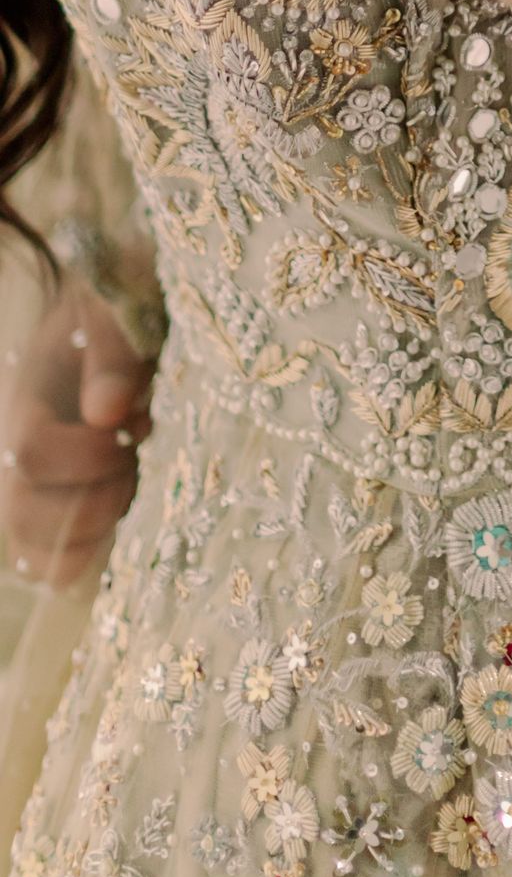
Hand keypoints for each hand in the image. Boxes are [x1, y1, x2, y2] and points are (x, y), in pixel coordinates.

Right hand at [2, 285, 151, 588]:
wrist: (111, 325)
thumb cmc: (114, 313)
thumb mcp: (118, 313)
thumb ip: (113, 356)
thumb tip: (106, 412)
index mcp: (22, 396)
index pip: (30, 450)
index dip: (88, 453)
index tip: (134, 425)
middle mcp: (10, 449)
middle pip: (23, 514)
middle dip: (96, 497)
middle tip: (135, 454)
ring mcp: (26, 486)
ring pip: (34, 552)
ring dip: (96, 525)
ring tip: (131, 476)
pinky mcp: (50, 510)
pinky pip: (50, 564)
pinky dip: (89, 552)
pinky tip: (123, 502)